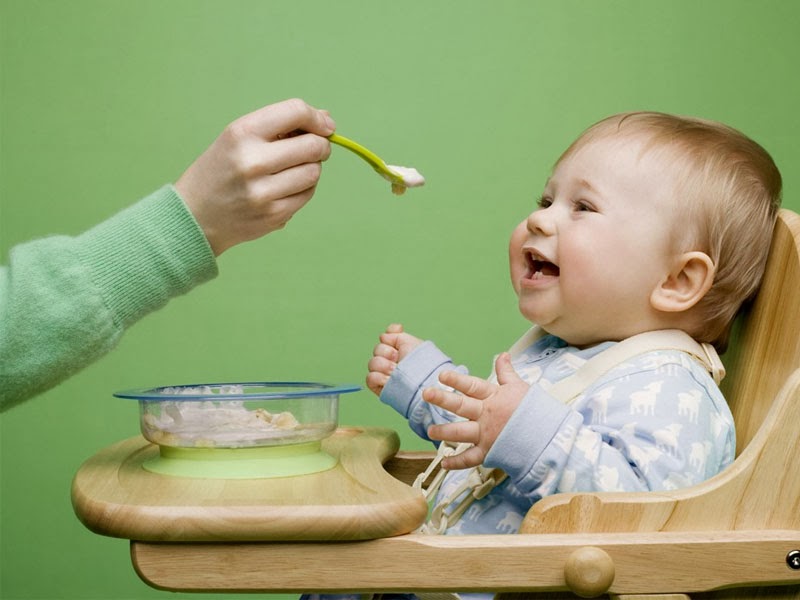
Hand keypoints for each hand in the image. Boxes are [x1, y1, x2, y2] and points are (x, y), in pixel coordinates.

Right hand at [175, 98, 335, 254]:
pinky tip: (285, 187)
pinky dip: (304, 188)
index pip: (295, 112)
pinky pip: (307, 194)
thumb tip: (326, 118)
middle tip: (315, 149)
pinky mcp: (274, 215)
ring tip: (293, 169)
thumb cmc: (222, 170)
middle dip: (321, 145)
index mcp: (242, 133)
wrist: (195, 215)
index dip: (317, 118)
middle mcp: (252, 161)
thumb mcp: (238, 137)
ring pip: (314, 172)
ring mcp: (263, 191)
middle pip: (313, 146)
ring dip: (312, 168)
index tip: (326, 125)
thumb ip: (280, 125)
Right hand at [366, 324, 422, 395]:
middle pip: (377, 349)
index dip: (389, 337)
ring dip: (385, 366)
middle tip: (399, 360)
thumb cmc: (422, 364)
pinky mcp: (379, 386)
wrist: (424, 382)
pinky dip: (379, 377)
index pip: (385, 338)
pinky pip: (370, 377)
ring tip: (395, 371)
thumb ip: (396, 334)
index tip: (398, 340)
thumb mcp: (411, 343)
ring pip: (372, 363)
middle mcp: (390, 360)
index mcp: (398, 350)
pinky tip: (389, 379)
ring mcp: (384, 373)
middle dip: (388, 353)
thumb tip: (382, 336)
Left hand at [423, 353, 528, 469]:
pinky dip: (457, 462)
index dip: (456, 380)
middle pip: (461, 406)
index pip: (472, 386)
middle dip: (443, 399)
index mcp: (493, 397)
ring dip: (444, 431)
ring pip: (461, 432)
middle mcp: (487, 415)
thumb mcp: (520, 387)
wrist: (549, 436)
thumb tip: (502, 354)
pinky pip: (470, 458)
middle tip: (426, 393)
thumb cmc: (534, 410)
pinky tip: (444, 462)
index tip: (441, 375)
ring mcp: (487, 434)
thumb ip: (506, 372)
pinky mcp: (490, 451)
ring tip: (430, 430)